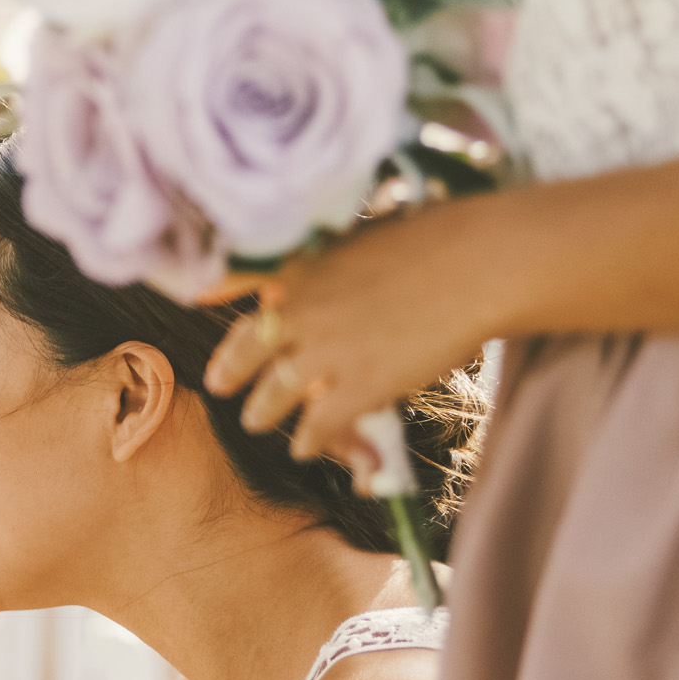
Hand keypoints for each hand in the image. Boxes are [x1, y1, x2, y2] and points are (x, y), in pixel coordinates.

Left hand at [202, 209, 491, 462]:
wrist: (478, 265)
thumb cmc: (433, 238)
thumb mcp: (360, 231)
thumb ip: (320, 253)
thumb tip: (283, 263)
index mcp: (302, 268)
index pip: (239, 281)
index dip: (216, 295)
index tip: (199, 302)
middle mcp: (302, 310)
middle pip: (247, 350)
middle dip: (231, 371)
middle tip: (219, 385)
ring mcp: (327, 351)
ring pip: (274, 393)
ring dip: (261, 411)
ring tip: (255, 420)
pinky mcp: (358, 385)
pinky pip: (318, 424)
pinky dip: (307, 439)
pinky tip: (303, 448)